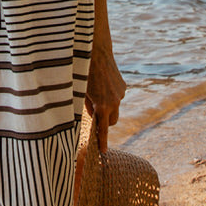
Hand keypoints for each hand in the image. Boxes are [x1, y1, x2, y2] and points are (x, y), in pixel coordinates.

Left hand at [85, 38, 125, 154]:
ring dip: (108, 107)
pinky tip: (103, 85)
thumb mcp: (82, 93)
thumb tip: (92, 115)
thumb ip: (87, 107)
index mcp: (102, 107)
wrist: (98, 53)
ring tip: (97, 94)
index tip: (103, 152)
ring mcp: (121, 95)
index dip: (103, 142)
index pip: (104, 130)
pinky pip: (117, 97)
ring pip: (115, 108)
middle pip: (112, 122)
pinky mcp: (123, 87)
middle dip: (106, 123)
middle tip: (96, 117)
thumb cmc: (84, 73)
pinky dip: (111, 96)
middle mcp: (115, 103)